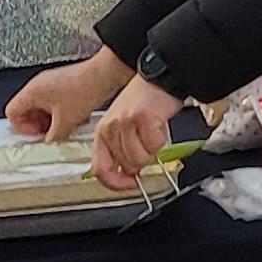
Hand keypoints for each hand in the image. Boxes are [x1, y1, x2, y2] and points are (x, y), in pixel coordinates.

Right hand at [7, 47, 130, 142]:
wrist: (105, 74)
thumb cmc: (84, 90)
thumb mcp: (66, 122)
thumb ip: (53, 136)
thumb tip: (50, 141)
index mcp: (31, 92)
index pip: (12, 112)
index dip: (22, 127)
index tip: (37, 134)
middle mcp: (38, 86)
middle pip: (26, 111)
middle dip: (38, 125)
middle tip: (51, 133)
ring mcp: (51, 84)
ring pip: (42, 108)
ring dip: (52, 120)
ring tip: (65, 127)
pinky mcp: (63, 85)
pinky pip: (55, 103)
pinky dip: (61, 113)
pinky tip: (75, 118)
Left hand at [88, 77, 183, 192]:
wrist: (160, 77)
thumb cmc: (145, 100)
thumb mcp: (123, 125)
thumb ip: (121, 150)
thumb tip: (128, 173)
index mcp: (102, 131)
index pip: (100, 169)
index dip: (115, 183)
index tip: (129, 184)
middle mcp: (111, 128)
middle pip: (127, 165)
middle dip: (142, 160)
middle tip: (148, 143)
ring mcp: (125, 123)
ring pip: (141, 159)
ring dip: (152, 149)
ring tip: (153, 132)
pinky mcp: (142, 119)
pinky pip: (156, 145)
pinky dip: (162, 139)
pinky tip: (159, 125)